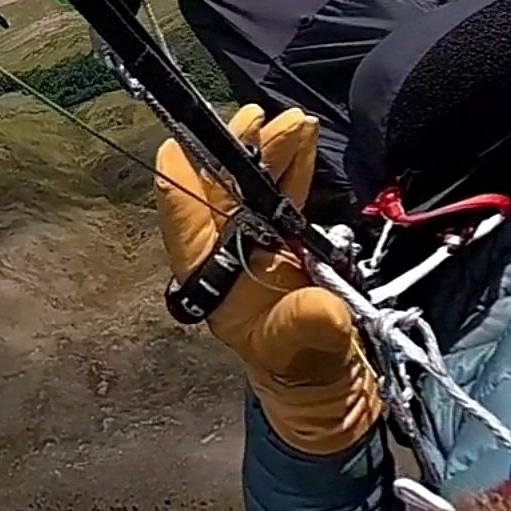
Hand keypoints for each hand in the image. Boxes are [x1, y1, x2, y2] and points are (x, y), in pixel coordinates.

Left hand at [155, 104, 380, 454]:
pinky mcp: (286, 241)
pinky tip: (305, 140)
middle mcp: (227, 258)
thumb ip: (311, 328)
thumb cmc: (306, 378)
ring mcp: (256, 246)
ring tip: (291, 121)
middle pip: (222, 195)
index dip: (180, 186)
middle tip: (258, 120)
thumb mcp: (309, 357)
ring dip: (270, 152)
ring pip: (254, 188)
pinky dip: (295, 167)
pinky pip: (285, 195)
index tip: (178, 147)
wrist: (332, 389)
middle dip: (238, 154)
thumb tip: (323, 308)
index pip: (185, 227)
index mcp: (213, 283)